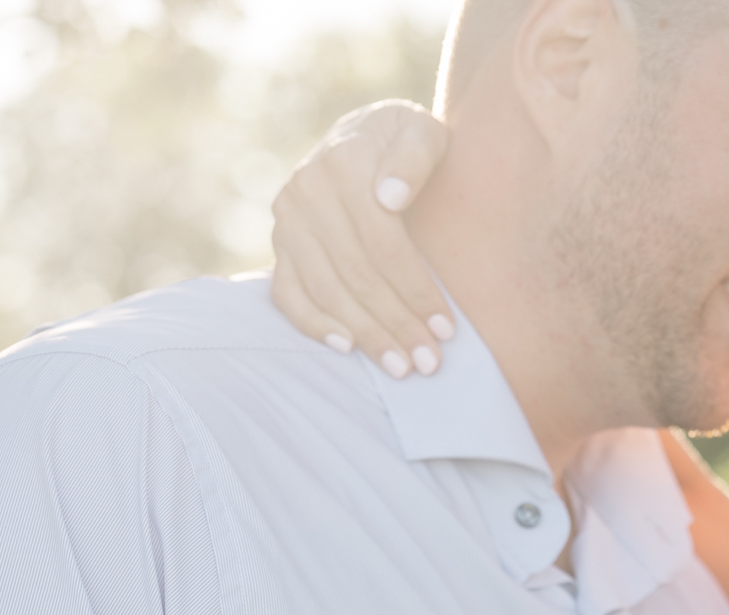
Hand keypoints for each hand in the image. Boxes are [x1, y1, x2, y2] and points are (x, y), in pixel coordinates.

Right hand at [271, 100, 450, 376]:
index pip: (383, 243)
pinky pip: (287, 294)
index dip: (416, 289)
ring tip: (400, 368)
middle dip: (396, 323)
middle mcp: (306, 191)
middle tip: (429, 363)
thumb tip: (390, 197)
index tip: (447, 328)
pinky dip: (313, 325)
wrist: (368, 137)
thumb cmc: (405, 142)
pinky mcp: (281, 246)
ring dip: (365, 334)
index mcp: (342, 163)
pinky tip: (347, 348)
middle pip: (356, 274)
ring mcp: (288, 221)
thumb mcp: (421, 131)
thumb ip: (414, 156)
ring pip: (326, 290)